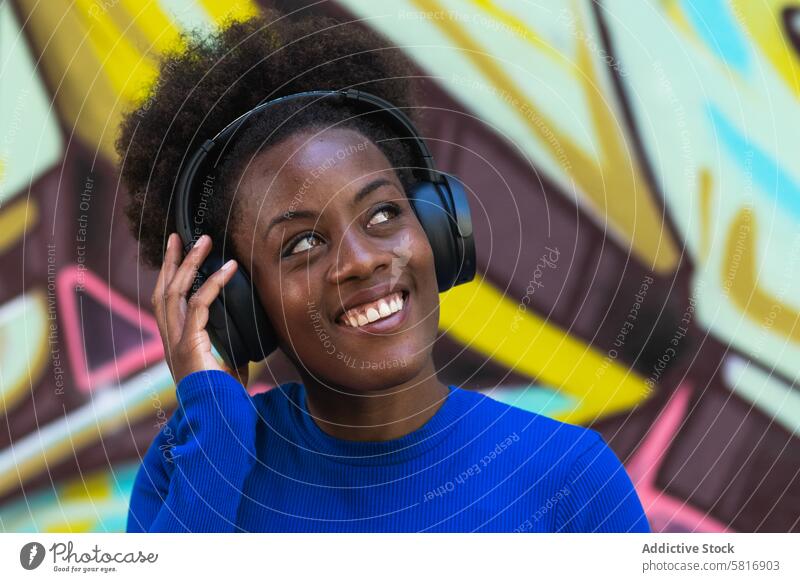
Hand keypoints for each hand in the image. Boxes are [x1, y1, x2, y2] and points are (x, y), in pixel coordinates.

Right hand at [152, 233, 249, 386]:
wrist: (217, 422)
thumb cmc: (223, 401)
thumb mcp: (227, 371)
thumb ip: (231, 356)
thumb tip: (249, 348)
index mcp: (175, 344)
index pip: (166, 303)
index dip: (169, 277)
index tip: (178, 254)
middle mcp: (170, 341)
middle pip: (163, 290)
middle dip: (171, 261)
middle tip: (180, 235)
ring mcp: (175, 343)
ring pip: (175, 292)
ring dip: (189, 263)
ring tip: (204, 241)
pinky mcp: (188, 345)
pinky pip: (199, 305)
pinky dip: (214, 284)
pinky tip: (229, 269)